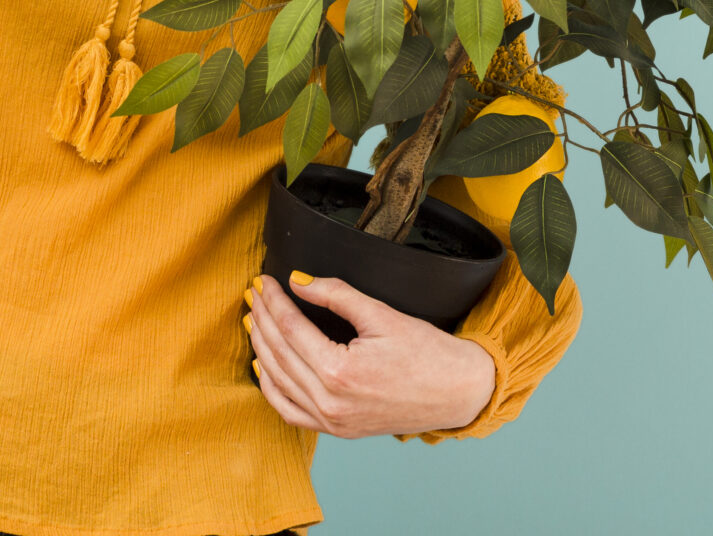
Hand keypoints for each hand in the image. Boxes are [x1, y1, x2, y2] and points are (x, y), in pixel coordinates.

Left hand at [243, 272, 496, 438]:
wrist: (459, 393)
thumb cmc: (428, 354)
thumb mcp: (382, 314)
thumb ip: (336, 296)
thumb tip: (297, 281)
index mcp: (340, 372)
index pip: (290, 329)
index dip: (273, 302)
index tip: (262, 281)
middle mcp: (331, 402)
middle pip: (279, 354)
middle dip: (262, 320)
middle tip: (252, 294)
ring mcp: (333, 422)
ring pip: (279, 382)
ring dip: (260, 349)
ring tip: (253, 321)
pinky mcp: (338, 431)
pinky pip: (291, 413)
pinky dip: (272, 389)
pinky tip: (263, 367)